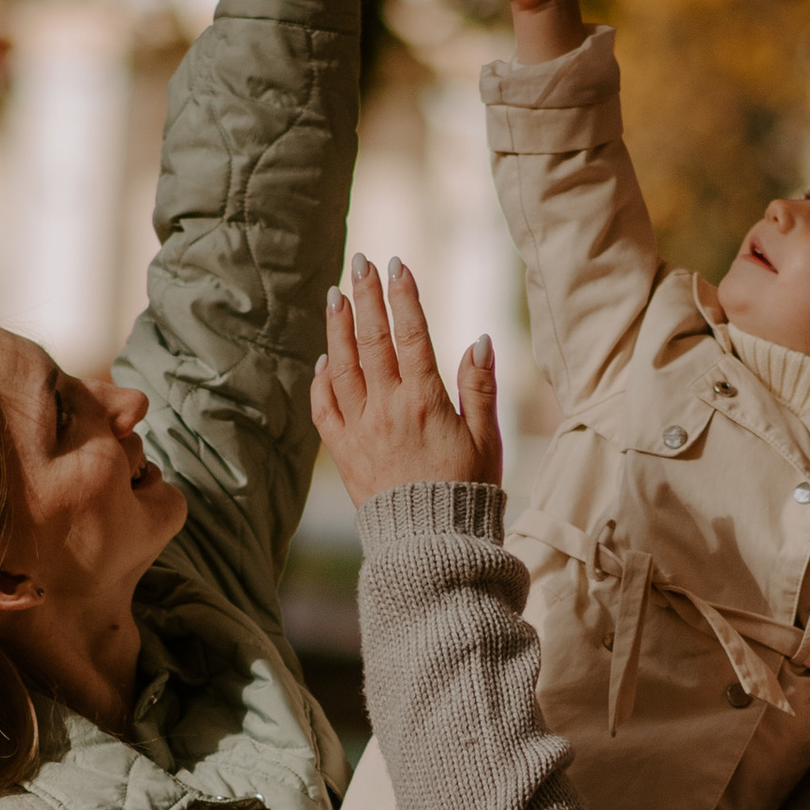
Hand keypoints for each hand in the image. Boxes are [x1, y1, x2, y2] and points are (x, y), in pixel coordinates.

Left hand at [312, 254, 500, 505]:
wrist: (430, 547)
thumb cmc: (466, 494)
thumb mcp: (487, 441)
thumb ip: (480, 388)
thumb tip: (480, 339)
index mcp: (425, 403)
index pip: (412, 335)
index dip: (403, 296)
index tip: (397, 264)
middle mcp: (387, 410)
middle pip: (372, 341)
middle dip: (365, 297)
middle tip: (360, 262)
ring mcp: (360, 430)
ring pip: (342, 367)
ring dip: (337, 328)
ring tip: (336, 295)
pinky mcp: (344, 453)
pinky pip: (324, 408)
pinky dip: (321, 379)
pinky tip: (324, 358)